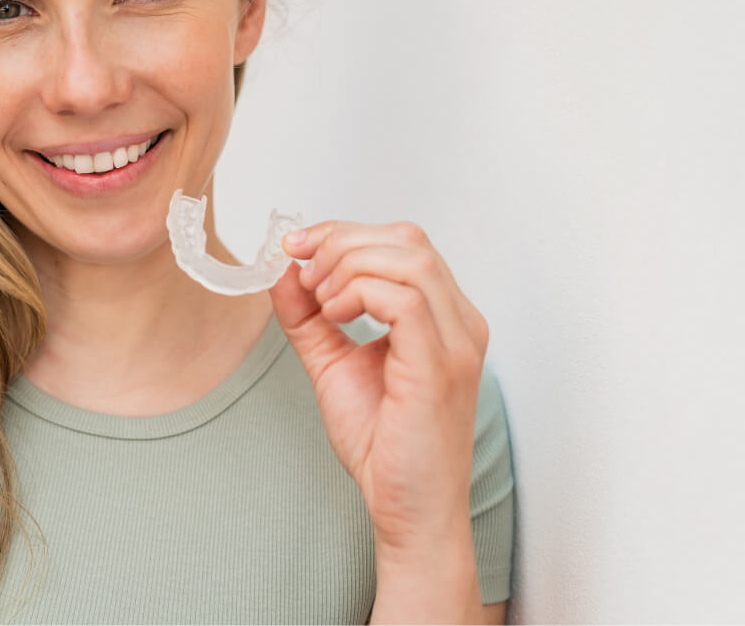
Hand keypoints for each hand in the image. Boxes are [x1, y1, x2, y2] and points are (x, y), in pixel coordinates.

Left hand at [269, 219, 489, 555]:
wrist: (407, 511)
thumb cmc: (384, 445)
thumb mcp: (333, 364)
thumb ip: (309, 317)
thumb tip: (284, 270)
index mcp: (444, 317)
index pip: (403, 243)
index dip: (344, 233)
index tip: (296, 247)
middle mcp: (460, 323)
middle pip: (408, 240)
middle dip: (342, 242)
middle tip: (303, 271)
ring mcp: (457, 343)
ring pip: (409, 260)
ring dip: (348, 267)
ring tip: (320, 301)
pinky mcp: (440, 368)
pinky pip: (405, 300)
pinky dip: (359, 294)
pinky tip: (335, 317)